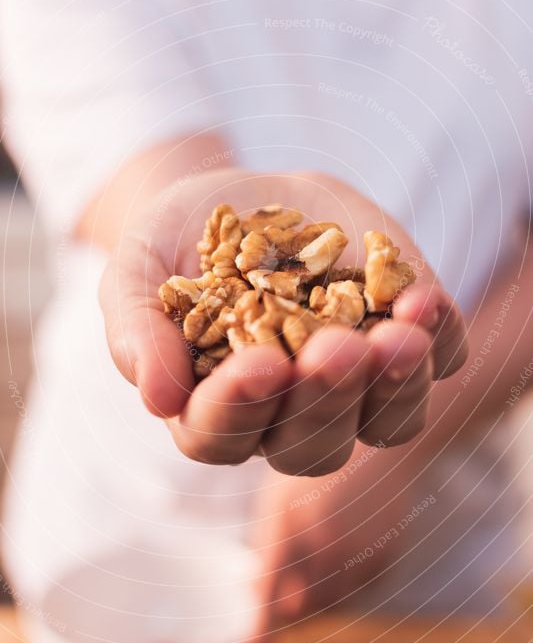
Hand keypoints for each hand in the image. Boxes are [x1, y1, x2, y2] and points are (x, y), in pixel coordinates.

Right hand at [99, 169, 467, 475]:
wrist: (248, 196)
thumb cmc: (181, 240)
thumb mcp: (140, 269)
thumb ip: (137, 330)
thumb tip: (156, 397)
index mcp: (217, 409)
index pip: (223, 436)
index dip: (239, 410)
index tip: (259, 363)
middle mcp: (289, 412)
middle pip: (314, 446)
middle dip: (327, 401)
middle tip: (336, 349)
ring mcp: (355, 383)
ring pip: (388, 421)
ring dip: (396, 386)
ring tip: (399, 335)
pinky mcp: (405, 339)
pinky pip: (439, 360)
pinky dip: (440, 338)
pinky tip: (425, 298)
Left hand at [251, 444, 420, 637]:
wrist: (378, 448)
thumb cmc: (316, 469)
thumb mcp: (281, 494)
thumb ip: (268, 541)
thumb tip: (254, 589)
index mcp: (289, 521)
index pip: (269, 587)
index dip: (259, 624)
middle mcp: (325, 541)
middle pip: (300, 603)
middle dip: (287, 604)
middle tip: (282, 591)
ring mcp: (358, 551)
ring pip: (329, 600)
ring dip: (315, 593)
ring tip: (316, 552)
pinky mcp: (384, 556)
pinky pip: (357, 590)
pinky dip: (344, 582)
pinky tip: (343, 547)